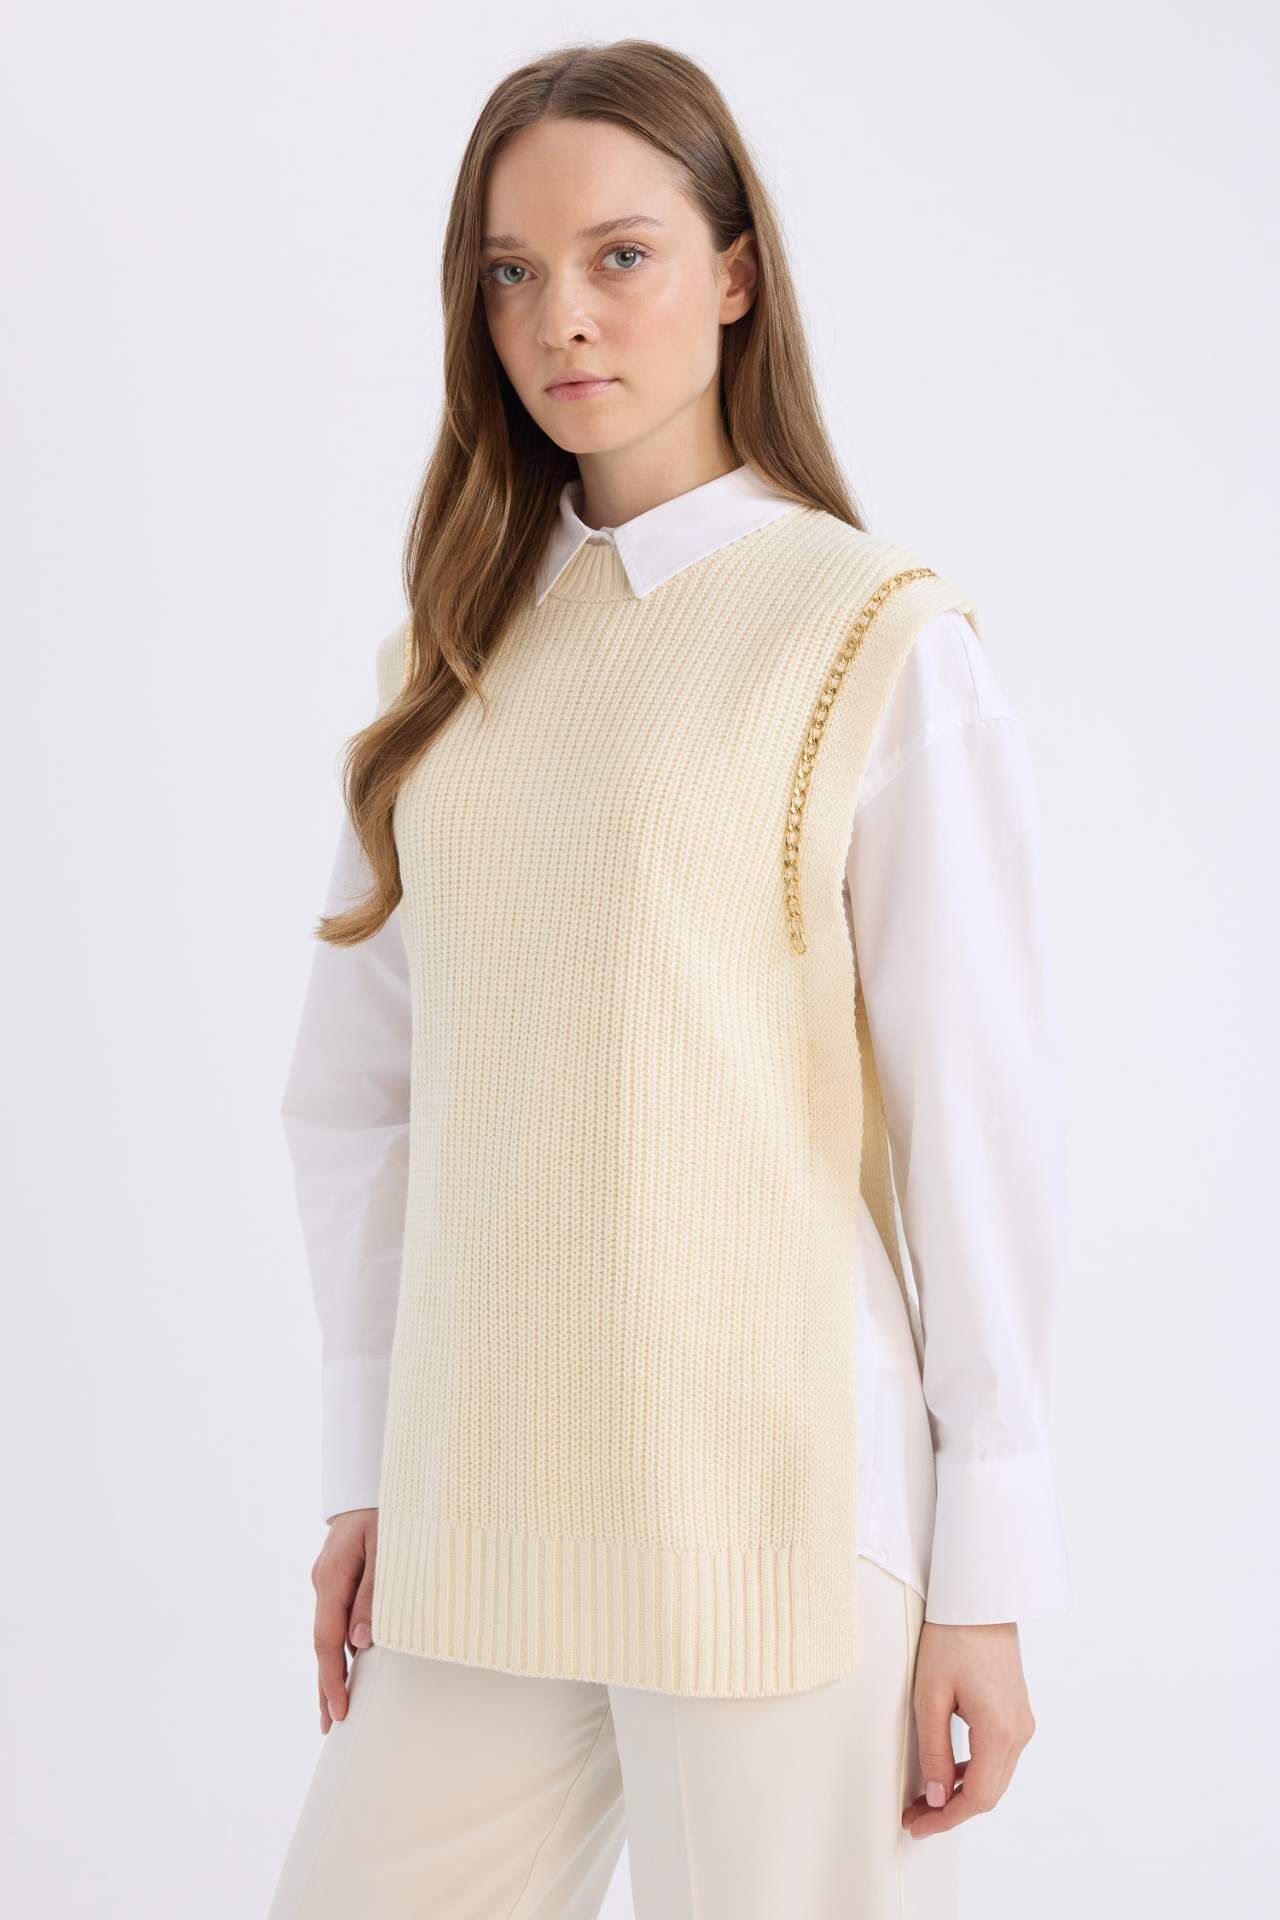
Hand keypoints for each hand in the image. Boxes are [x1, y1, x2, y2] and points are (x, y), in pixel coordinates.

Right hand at [310, 1507, 377, 1732]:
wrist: (372, 1482)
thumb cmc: (388, 1512)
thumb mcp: (387, 1550)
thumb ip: (373, 1596)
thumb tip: (360, 1645)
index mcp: (333, 1577)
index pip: (327, 1641)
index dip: (331, 1680)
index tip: (339, 1713)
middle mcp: (323, 1583)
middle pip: (321, 1645)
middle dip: (325, 1687)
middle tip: (330, 1728)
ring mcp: (327, 1581)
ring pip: (327, 1634)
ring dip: (332, 1670)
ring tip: (337, 1709)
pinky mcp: (336, 1579)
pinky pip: (335, 1620)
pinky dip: (339, 1647)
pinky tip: (348, 1667)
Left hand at [902, 1620, 1035, 1838]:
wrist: (979, 1599)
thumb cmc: (952, 1638)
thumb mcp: (930, 1696)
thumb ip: (933, 1751)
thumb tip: (934, 1795)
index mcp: (999, 1731)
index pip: (976, 1797)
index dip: (945, 1818)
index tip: (917, 1825)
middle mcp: (1019, 1732)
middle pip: (989, 1793)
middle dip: (951, 1811)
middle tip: (915, 1817)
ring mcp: (1022, 1723)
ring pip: (995, 1778)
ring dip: (962, 1793)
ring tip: (925, 1798)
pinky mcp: (1017, 1713)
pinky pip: (998, 1757)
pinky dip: (974, 1771)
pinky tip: (947, 1771)